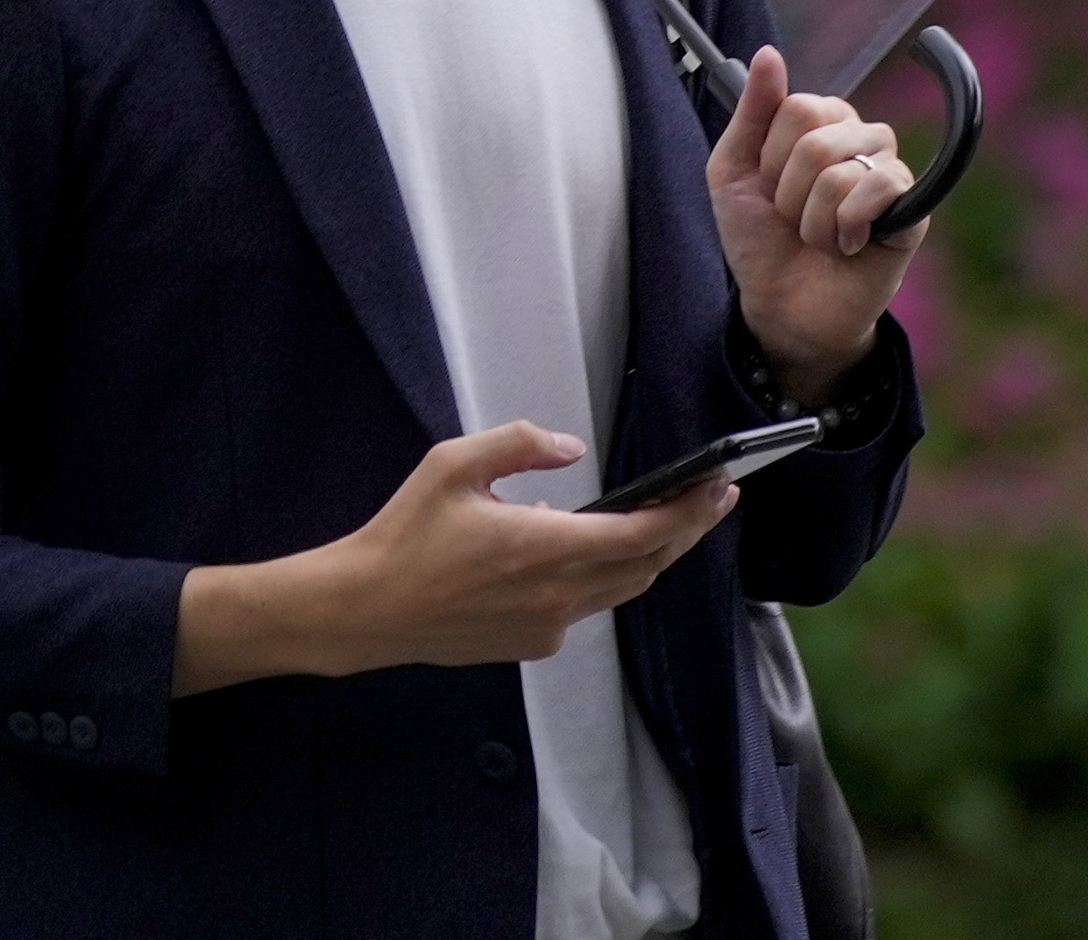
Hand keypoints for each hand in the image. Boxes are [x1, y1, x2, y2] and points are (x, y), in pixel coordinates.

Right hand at [171, 423, 728, 691]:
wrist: (367, 611)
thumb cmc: (405, 535)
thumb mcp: (453, 464)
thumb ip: (518, 444)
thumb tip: (568, 446)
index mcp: (541, 549)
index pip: (641, 534)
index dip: (689, 513)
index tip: (720, 488)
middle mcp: (556, 596)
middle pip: (647, 566)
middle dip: (688, 530)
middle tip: (715, 496)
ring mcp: (548, 627)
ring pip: (622, 589)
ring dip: (651, 554)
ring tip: (671, 518)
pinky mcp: (534, 644)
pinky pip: (586, 605)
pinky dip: (601, 575)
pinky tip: (587, 548)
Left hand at [711, 45, 923, 407]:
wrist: (782, 307)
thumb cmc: (760, 239)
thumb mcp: (733, 171)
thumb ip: (751, 111)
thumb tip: (770, 53)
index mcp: (822, 123)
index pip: (798, 106)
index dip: (771, 157)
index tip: (769, 186)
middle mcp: (862, 139)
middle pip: (816, 138)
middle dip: (789, 192)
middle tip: (795, 218)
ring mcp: (890, 173)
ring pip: (841, 170)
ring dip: (813, 219)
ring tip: (821, 237)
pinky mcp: (913, 211)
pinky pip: (880, 190)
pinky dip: (846, 227)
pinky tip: (850, 245)